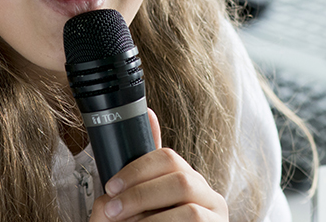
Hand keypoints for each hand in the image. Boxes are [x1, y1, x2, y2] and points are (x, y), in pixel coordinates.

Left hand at [89, 109, 228, 221]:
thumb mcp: (142, 201)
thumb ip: (141, 170)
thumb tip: (149, 114)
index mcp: (189, 180)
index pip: (168, 158)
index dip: (136, 170)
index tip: (109, 186)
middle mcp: (209, 196)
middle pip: (180, 180)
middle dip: (139, 195)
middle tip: (111, 212)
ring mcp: (216, 219)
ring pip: (189, 211)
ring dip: (149, 220)